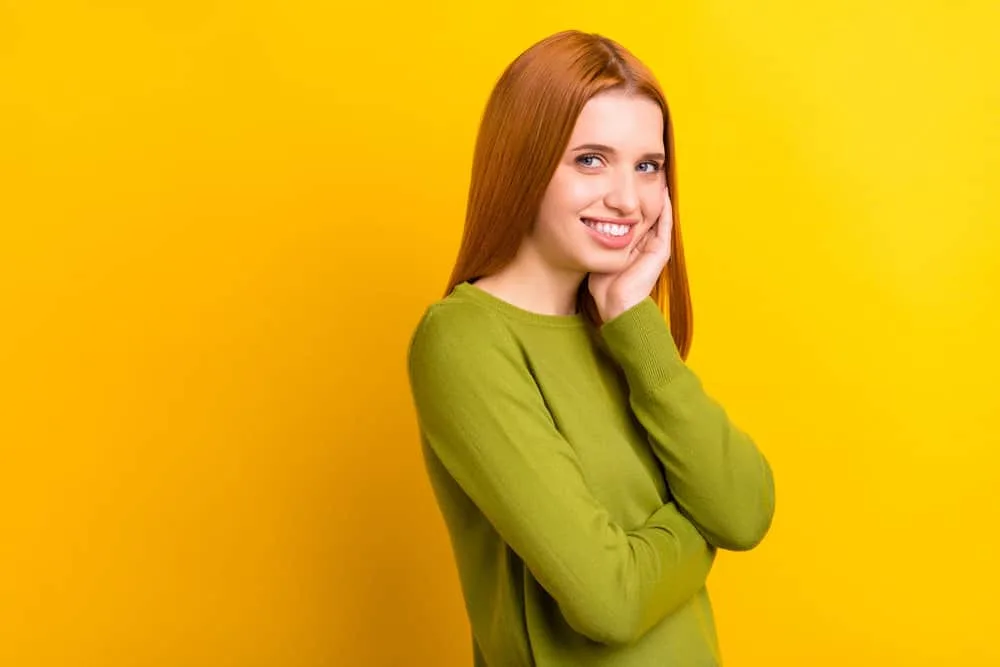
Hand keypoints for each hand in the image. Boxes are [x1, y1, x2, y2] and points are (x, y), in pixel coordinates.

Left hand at [588, 186, 672, 321]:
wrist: (616, 305)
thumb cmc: (603, 285)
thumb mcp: (595, 254)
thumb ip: (592, 239)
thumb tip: (575, 221)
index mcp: (632, 244)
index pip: (632, 216)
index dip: (628, 199)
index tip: (622, 179)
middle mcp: (646, 243)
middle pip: (645, 211)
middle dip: (642, 193)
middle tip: (640, 171)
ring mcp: (655, 246)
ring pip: (656, 214)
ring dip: (656, 195)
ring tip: (655, 173)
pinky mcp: (661, 250)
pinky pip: (665, 223)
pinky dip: (665, 207)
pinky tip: (663, 190)